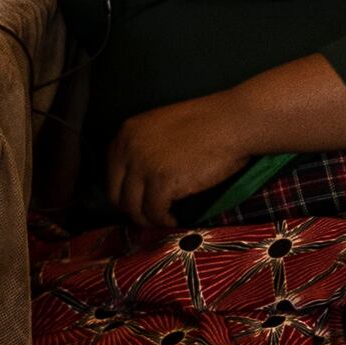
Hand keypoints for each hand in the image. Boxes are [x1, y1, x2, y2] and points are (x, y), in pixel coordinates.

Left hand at [105, 91, 253, 228]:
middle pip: (117, 194)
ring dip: (149, 219)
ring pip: (134, 208)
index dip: (125, 192)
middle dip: (134, 209)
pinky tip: (175, 220)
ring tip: (165, 220)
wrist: (233, 122)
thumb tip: (137, 180)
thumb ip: (144, 148)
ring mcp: (143, 166)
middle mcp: (128, 148)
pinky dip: (164, 221)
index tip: (139, 201)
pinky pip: (154, 213)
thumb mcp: (161, 127)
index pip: (112, 174)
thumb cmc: (207, 124)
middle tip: (152, 215)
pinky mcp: (162, 183)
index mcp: (126, 133)